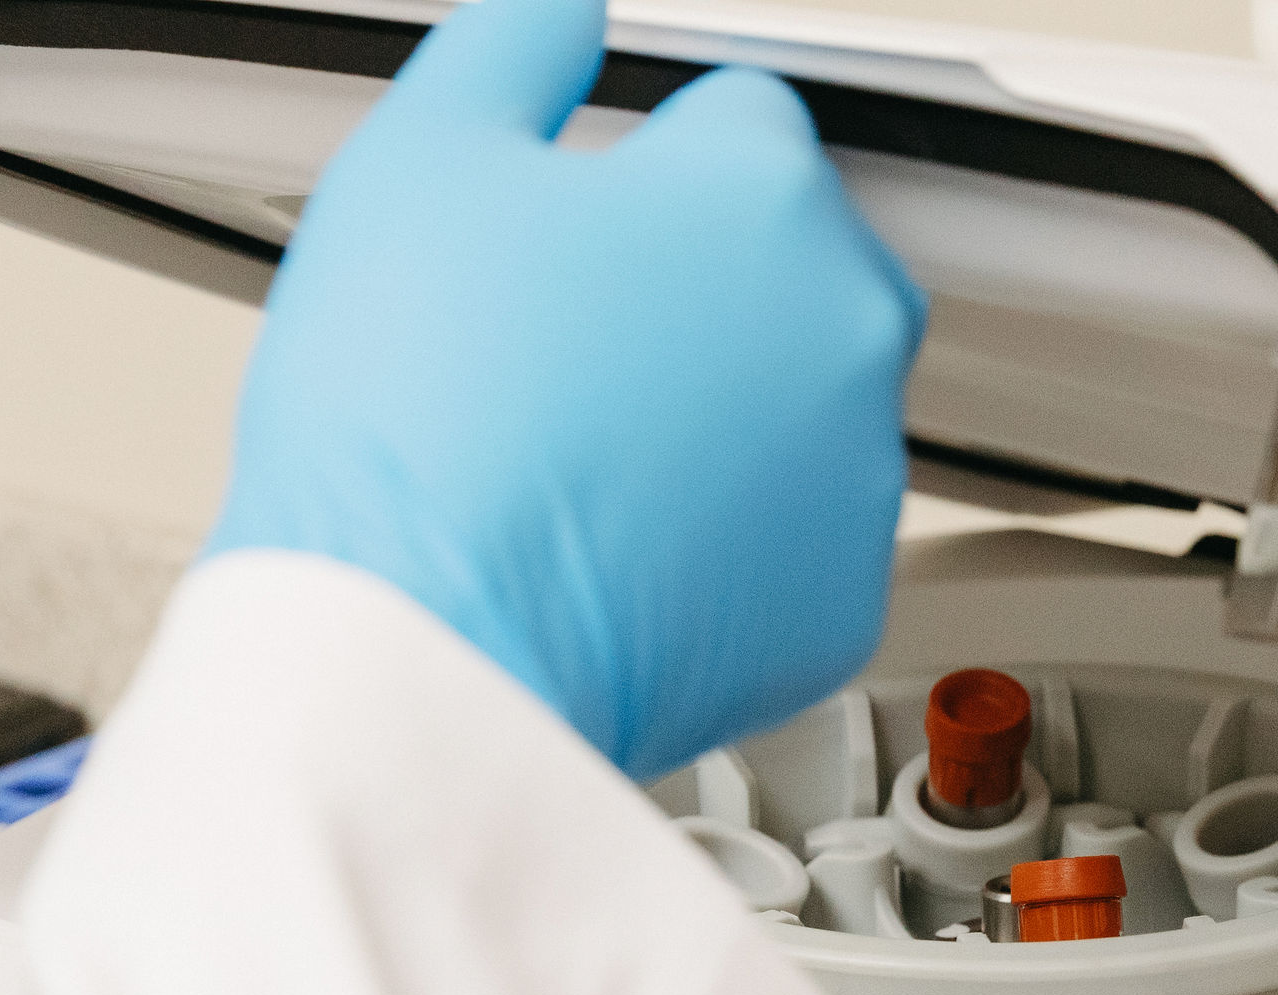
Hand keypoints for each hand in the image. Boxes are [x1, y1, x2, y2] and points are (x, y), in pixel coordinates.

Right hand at [209, 0, 925, 784]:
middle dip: (701, 292)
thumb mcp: (421, 158)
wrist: (431, 648)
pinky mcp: (837, 607)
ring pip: (800, 410)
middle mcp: (845, 330)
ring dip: (722, 418)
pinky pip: (796, 545)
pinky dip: (732, 545)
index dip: (638, 172)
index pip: (737, 123)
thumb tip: (559, 15)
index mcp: (762, 194)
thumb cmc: (422, 427)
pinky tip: (622, 547)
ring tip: (584, 457)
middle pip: (792, 267)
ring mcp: (857, 479)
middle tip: (569, 349)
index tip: (578, 231)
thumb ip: (516, 44)